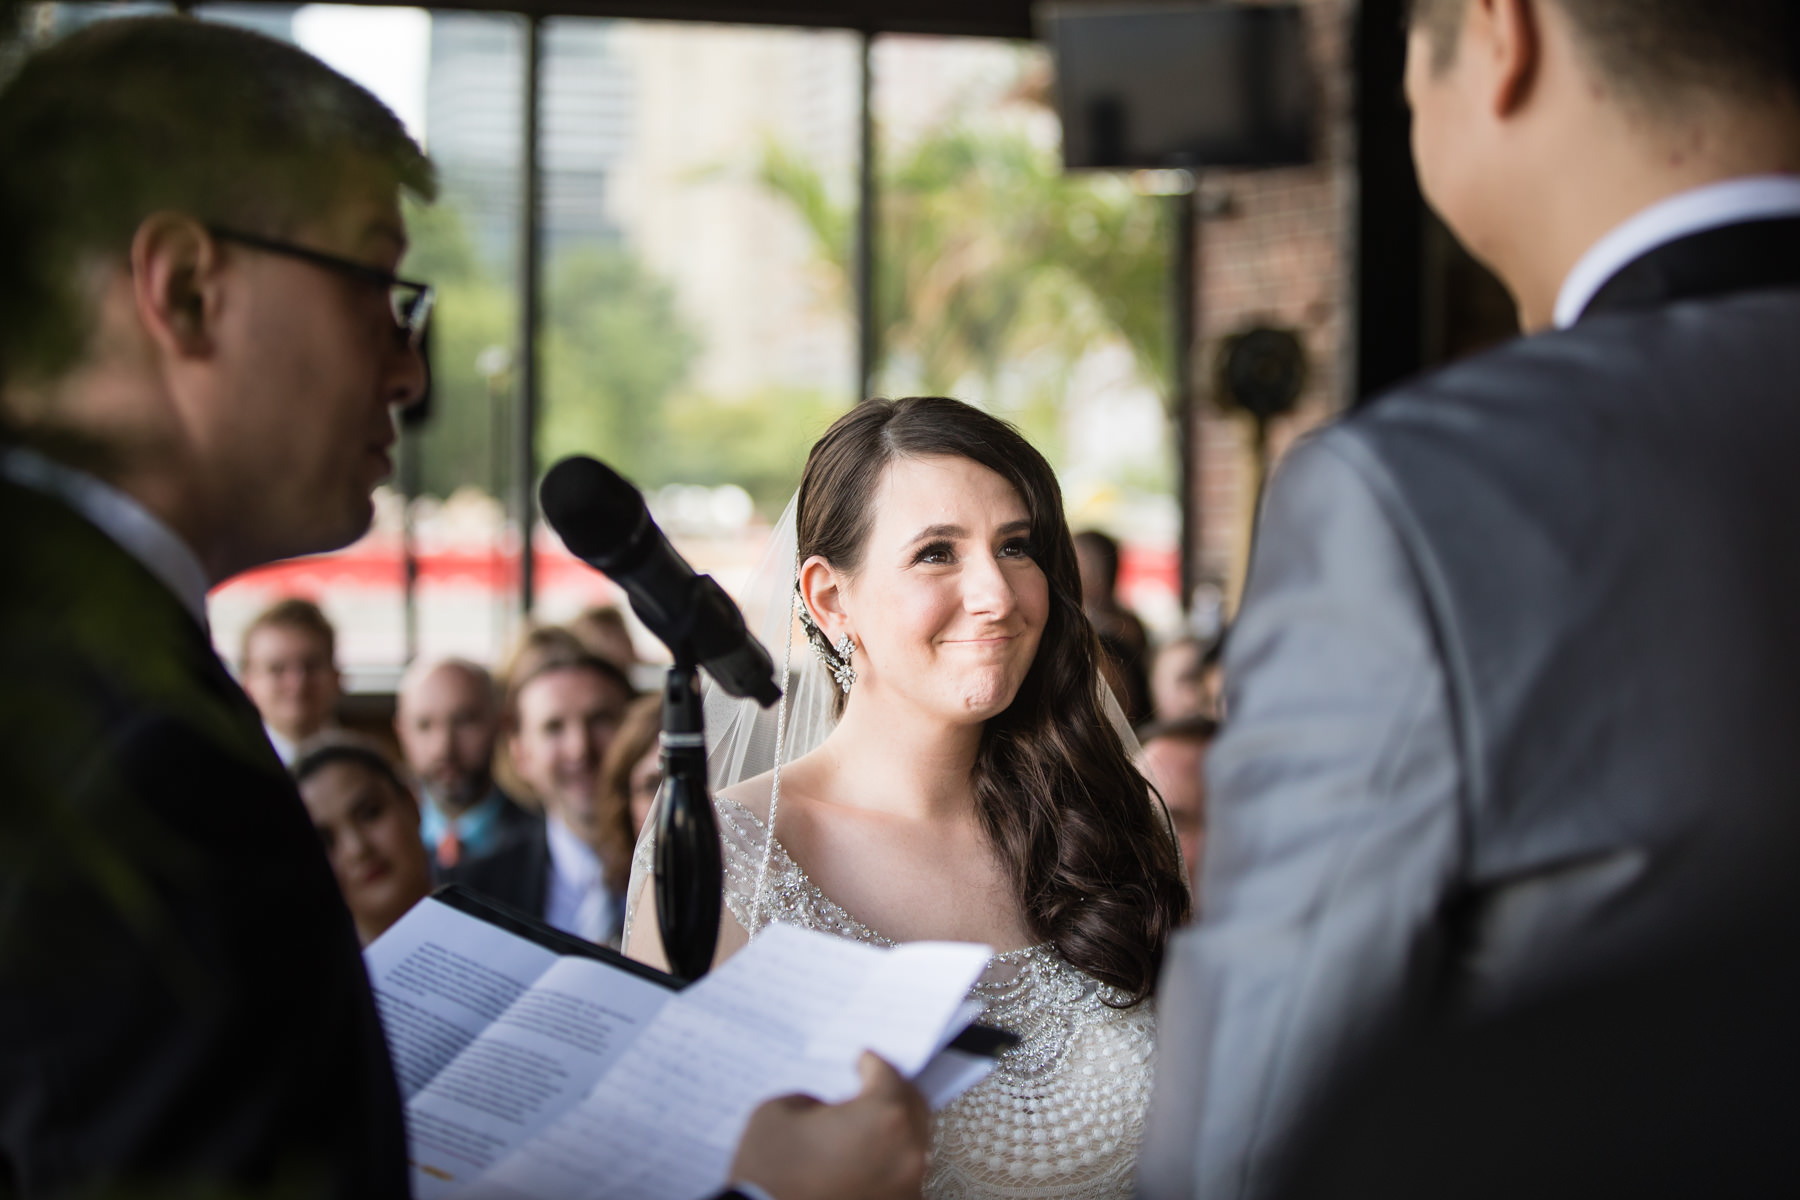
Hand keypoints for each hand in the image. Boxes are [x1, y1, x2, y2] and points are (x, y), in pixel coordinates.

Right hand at [730, 1052, 930, 1199]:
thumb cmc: (770, 1176)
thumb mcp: (780, 1112)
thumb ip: (815, 1100)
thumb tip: (829, 1113)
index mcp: (882, 1117)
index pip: (888, 1076)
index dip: (872, 1064)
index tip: (864, 1062)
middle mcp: (906, 1152)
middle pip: (912, 1107)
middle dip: (891, 1094)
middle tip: (873, 1087)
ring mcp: (906, 1187)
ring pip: (912, 1145)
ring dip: (893, 1130)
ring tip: (865, 1126)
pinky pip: (900, 1177)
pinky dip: (886, 1164)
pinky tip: (861, 1161)